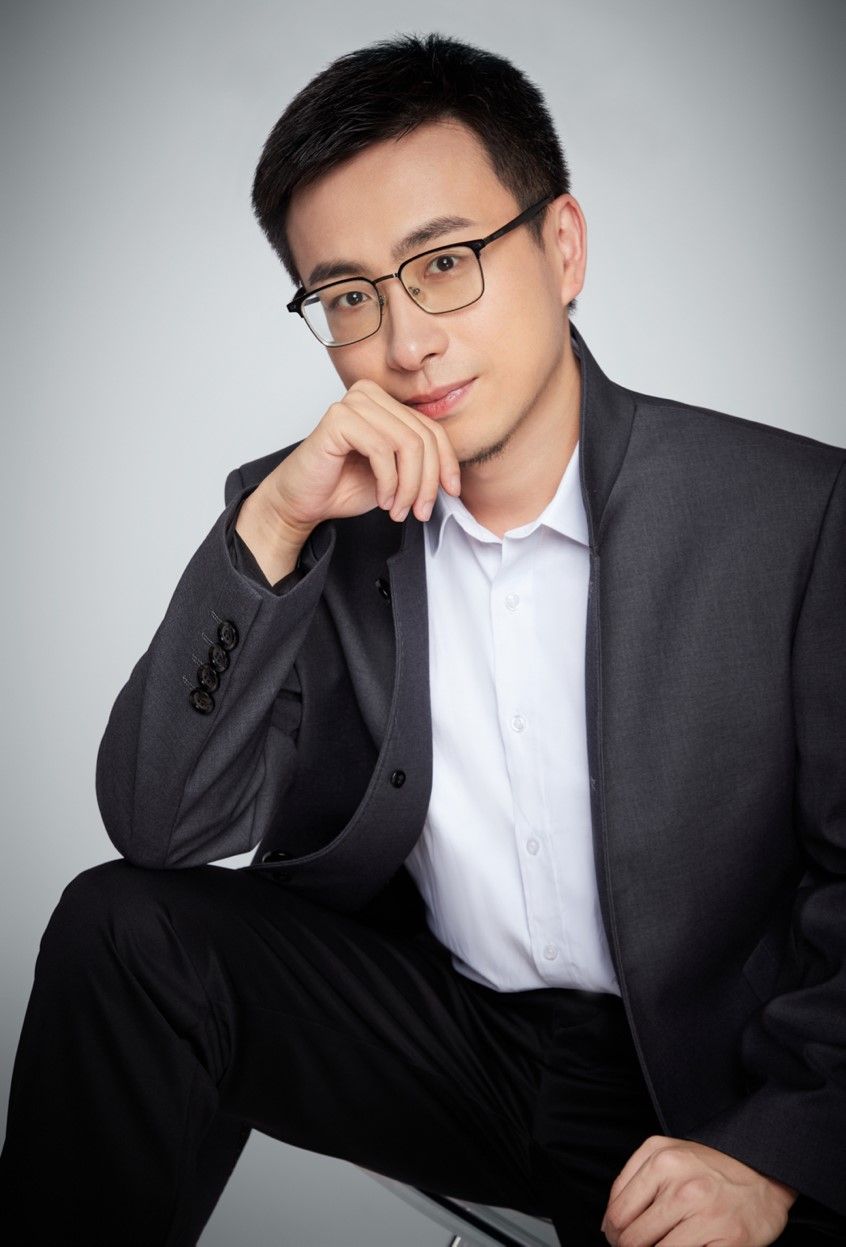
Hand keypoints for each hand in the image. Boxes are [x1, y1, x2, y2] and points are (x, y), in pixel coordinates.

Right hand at [257, 377, 461, 536]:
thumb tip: (452, 471)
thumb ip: (420, 462)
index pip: (433, 429)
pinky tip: (382, 499)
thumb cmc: (344, 486)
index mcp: (385, 403)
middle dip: (427, 481)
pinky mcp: (338, 418)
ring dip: (408, 486)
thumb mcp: (396, 474)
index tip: (451, 491)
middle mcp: (370, 395)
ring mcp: (353, 403)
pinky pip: (382, 450)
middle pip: (423, 437)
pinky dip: (388, 482)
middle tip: (418, 511)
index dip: (447, 463)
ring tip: (398, 509)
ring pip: (407, 444)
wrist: (303, 502)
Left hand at [600, 1136, 797, 1245]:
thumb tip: (607, 1224)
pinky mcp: (729, 1239)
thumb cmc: (710, 1166)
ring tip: (665, 1244)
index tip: (619, 1239)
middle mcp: (682, 1186)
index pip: (617, 1213)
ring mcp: (706, 1214)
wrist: (764, 1171)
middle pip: (633, 1239)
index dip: (613, 1234)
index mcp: (662, 1160)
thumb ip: (629, 1181)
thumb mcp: (665, 1153)